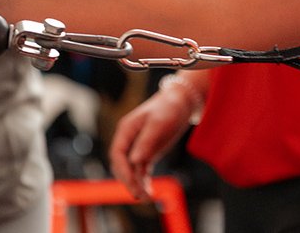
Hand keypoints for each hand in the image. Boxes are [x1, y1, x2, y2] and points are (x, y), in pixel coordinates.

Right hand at [109, 79, 196, 199]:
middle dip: (129, 180)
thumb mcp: (158, 123)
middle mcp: (129, 140)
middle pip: (122, 165)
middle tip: (139, 194)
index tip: (131, 181)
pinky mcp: (148, 153)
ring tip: (146, 197)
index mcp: (126, 130)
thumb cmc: (169, 107)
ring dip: (137, 184)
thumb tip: (134, 161)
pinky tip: (148, 191)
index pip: (117, 154)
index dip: (122, 169)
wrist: (182, 101)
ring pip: (132, 170)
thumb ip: (146, 141)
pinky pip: (142, 170)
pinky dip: (144, 181)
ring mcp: (138, 147)